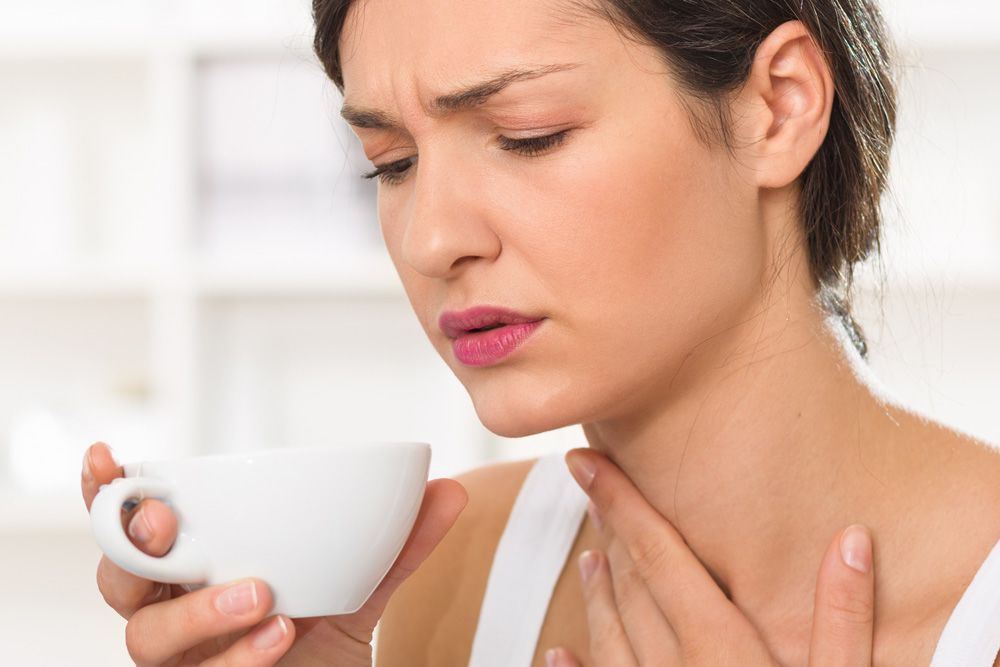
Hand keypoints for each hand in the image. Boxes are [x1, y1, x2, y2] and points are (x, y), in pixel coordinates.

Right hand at [81, 442, 467, 665]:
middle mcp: (174, 610)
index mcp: (193, 565)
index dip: (104, 492)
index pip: (130, 525)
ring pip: (147, 636)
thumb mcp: (361, 584)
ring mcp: (183, 660)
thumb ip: (399, 542)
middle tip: (165, 522)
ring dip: (197, 609)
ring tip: (259, 593)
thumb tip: (448, 488)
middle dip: (133, 546)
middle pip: (118, 578)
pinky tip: (279, 634)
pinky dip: (237, 656)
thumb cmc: (325, 633)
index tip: (106, 455)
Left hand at [549, 448, 874, 665]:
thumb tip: (850, 542)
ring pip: (609, 637)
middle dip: (610, 533)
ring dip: (596, 594)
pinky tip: (559, 654)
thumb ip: (843, 622)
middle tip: (592, 490)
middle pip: (631, 587)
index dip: (622, 501)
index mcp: (721, 649)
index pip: (660, 554)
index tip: (585, 460)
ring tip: (589, 558)